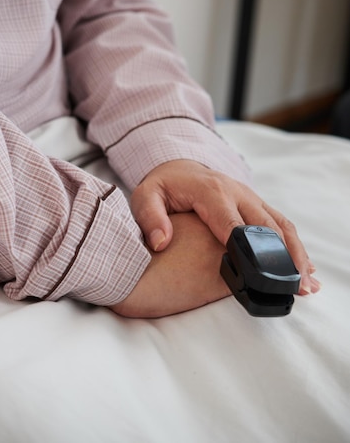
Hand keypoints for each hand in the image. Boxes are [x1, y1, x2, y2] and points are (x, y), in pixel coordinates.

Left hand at [130, 159, 320, 296]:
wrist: (178, 165)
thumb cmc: (162, 185)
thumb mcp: (145, 196)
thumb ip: (150, 217)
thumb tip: (161, 242)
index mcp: (211, 192)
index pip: (232, 224)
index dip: (247, 250)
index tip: (259, 276)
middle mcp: (237, 192)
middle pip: (265, 227)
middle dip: (282, 257)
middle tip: (295, 287)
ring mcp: (250, 197)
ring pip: (280, 225)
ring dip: (296, 253)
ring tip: (307, 283)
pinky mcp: (256, 203)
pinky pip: (280, 223)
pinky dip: (294, 245)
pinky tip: (304, 267)